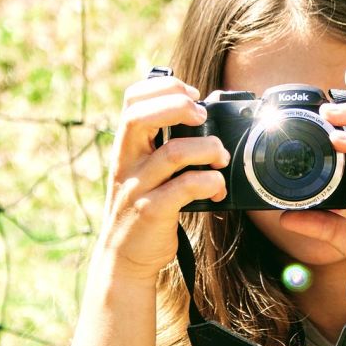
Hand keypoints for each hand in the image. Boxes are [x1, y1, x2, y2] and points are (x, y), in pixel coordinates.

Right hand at [94, 75, 229, 282]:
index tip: (192, 93)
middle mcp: (127, 163)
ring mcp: (137, 187)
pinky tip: (217, 188)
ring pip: (172, 153)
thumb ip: (162, 145)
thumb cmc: (144, 208)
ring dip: (207, 149)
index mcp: (127, 147)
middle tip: (202, 116)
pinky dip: (210, 182)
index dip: (163, 86)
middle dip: (176, 106)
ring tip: (220, 158)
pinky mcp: (152, 212)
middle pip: (139, 117)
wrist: (124, 258)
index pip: (132, 100)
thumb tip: (201, 116)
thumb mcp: (144, 171)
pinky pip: (184, 188)